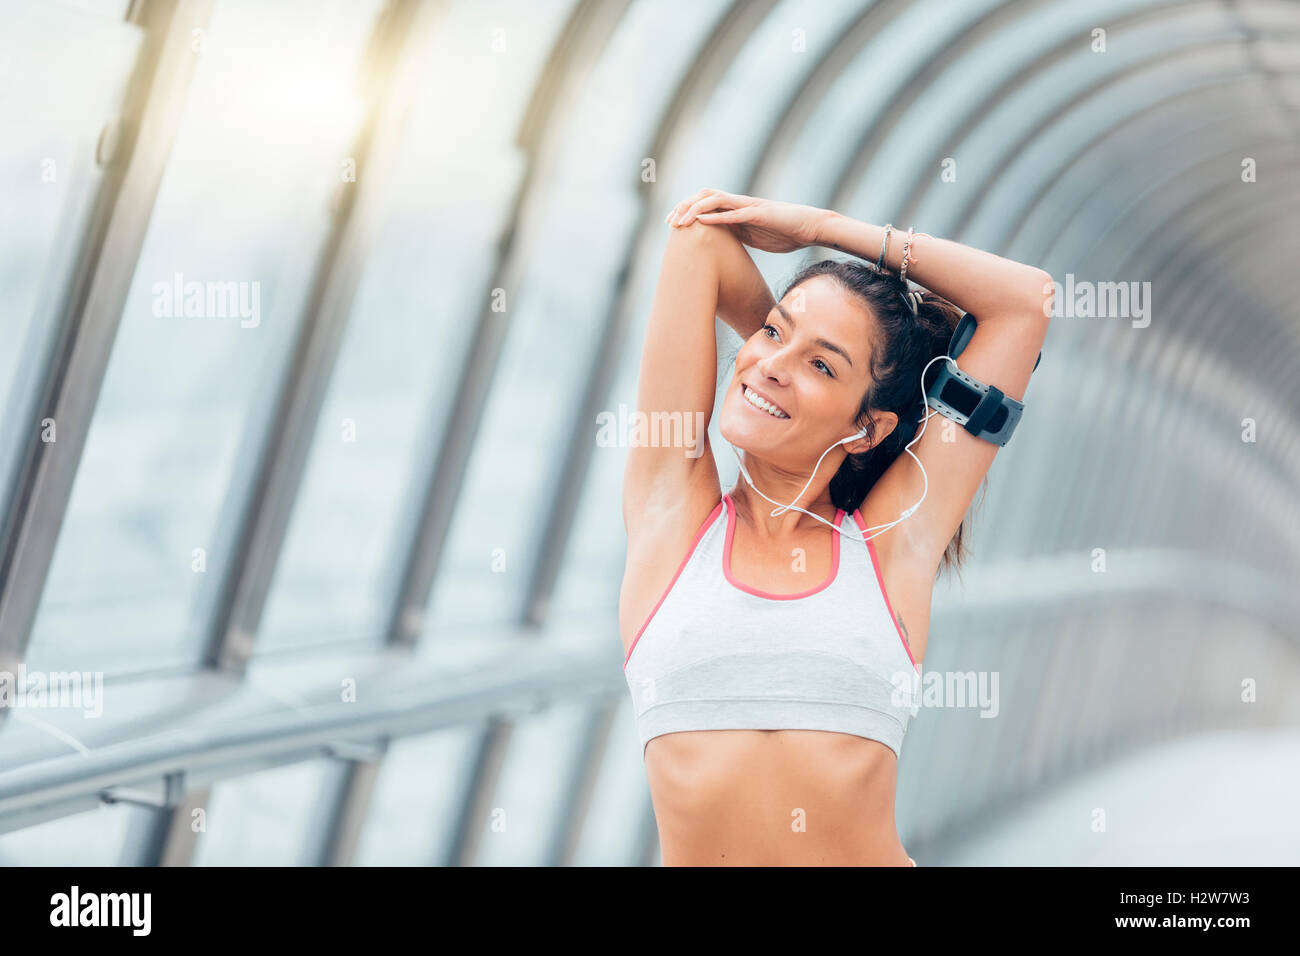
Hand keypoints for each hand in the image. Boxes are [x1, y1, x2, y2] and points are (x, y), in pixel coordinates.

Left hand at [665, 188, 829, 253]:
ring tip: (680, 221)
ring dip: (694, 209)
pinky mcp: (759, 212)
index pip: (704, 204)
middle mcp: (738, 203)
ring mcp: (748, 206)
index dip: (686, 212)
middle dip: (684, 207)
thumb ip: (736, 235)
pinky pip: (734, 212)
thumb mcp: (754, 236)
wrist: (809, 227)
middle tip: (669, 222)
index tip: (671, 225)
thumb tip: (720, 245)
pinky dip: (716, 216)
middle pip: (704, 197)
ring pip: (714, 200)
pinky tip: (701, 220)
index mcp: (735, 209)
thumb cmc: (784, 233)